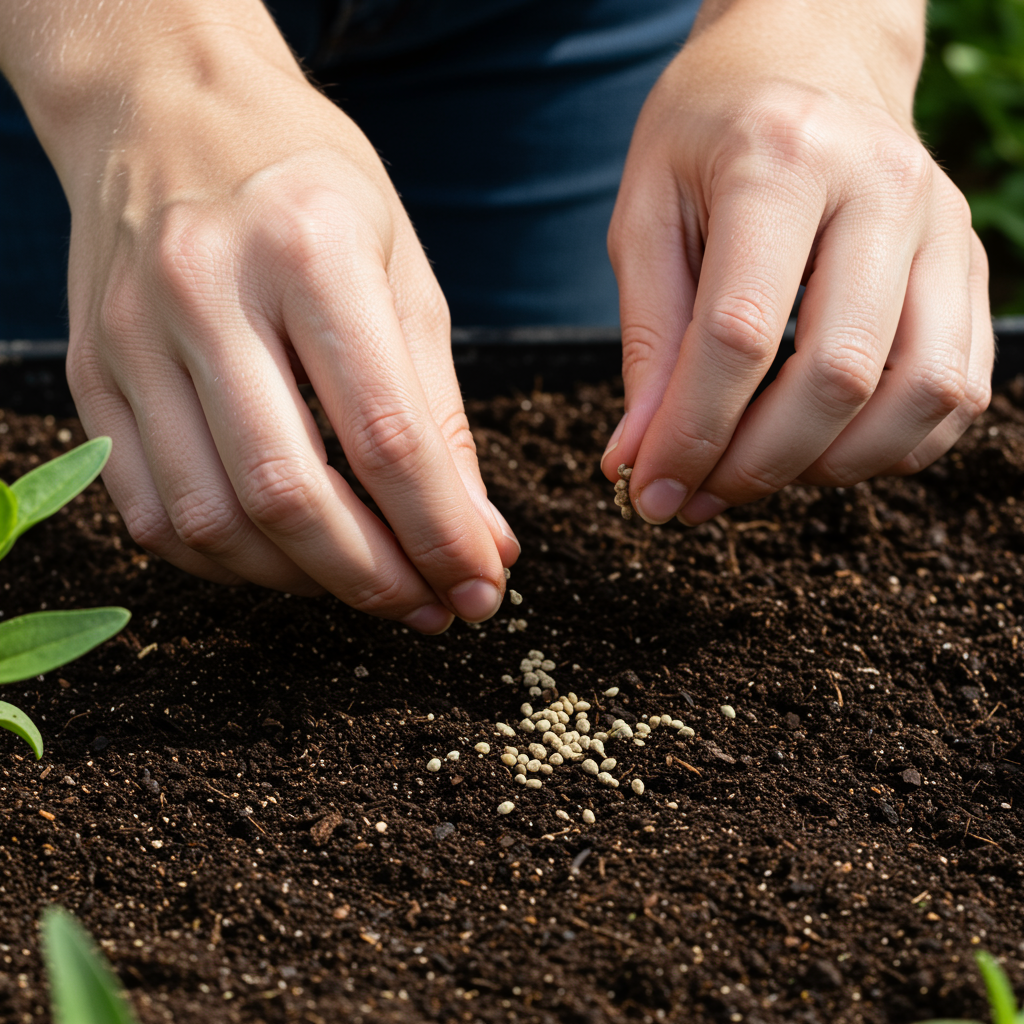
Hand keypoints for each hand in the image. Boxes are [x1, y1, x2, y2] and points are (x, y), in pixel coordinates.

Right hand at [5, 7, 517, 629]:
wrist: (167, 109)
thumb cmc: (311, 189)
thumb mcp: (404, 274)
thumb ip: (440, 415)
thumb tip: (482, 538)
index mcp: (308, 251)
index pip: (385, 437)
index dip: (441, 533)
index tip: (482, 586)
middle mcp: (205, 292)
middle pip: (290, 494)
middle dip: (375, 578)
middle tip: (432, 606)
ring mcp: (131, 337)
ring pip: (213, 520)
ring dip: (304, 582)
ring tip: (369, 584)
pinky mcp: (91, 375)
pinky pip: (150, 513)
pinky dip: (227, 562)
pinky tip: (286, 559)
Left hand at [602, 0, 992, 524]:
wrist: (807, 57)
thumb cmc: (707, 139)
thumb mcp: (646, 219)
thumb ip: (649, 343)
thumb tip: (639, 460)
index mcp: (780, 159)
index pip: (741, 334)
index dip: (690, 435)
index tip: (648, 492)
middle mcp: (882, 188)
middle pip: (837, 376)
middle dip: (756, 467)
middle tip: (695, 498)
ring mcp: (943, 226)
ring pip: (921, 394)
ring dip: (831, 467)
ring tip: (756, 473)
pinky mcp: (971, 264)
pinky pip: (958, 389)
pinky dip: (892, 447)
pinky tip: (822, 449)